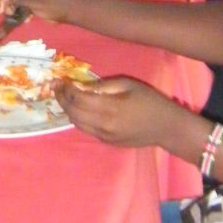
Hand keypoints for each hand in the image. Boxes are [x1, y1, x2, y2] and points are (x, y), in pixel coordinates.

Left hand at [56, 75, 175, 147]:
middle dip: (62, 99)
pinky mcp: (107, 142)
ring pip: (77, 123)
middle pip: (73, 113)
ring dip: (67, 110)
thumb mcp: (128, 85)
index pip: (78, 99)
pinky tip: (78, 108)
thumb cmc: (149, 101)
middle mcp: (104, 125)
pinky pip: (86, 129)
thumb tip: (80, 85)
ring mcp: (105, 136)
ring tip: (64, 97)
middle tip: (57, 87)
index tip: (61, 79)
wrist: (165, 128)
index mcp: (110, 108)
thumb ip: (103, 86)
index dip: (66, 89)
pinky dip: (78, 118)